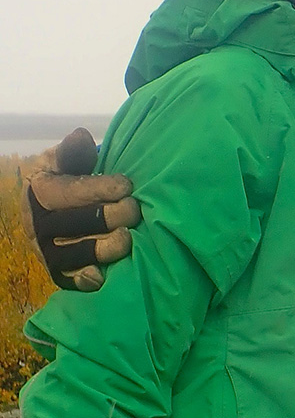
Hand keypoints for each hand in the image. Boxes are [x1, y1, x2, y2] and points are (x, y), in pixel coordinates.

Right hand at [23, 129, 139, 291]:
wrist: (46, 213)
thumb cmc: (64, 182)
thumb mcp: (62, 162)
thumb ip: (73, 152)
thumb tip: (81, 137)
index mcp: (39, 192)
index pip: (71, 192)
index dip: (100, 189)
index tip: (126, 185)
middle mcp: (39, 224)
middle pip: (76, 223)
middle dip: (110, 216)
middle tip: (133, 210)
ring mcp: (47, 251)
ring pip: (76, 253)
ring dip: (104, 248)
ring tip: (127, 238)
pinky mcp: (56, 272)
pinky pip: (69, 279)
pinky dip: (85, 279)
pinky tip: (103, 275)